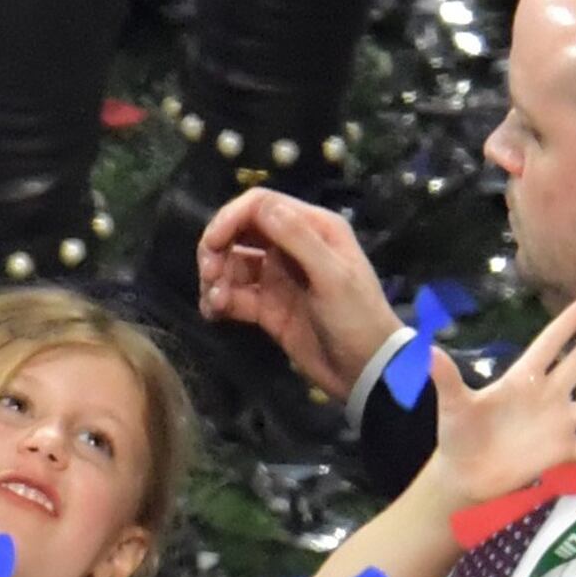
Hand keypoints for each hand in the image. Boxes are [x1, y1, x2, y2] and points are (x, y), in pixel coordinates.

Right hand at [194, 190, 402, 401]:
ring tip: (216, 302)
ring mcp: (278, 278)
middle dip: (217, 248)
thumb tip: (259, 204)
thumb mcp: (333, 275)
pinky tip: (214, 312)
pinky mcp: (267, 308)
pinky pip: (234, 295)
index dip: (230, 218)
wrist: (366, 371)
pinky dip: (219, 300)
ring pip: (232, 264)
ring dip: (215, 278)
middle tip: (209, 275)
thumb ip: (297, 238)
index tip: (212, 244)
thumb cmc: (358, 318)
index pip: (261, 205)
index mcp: (313, 228)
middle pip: (240, 231)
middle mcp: (292, 246)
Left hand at [431, 299, 575, 509]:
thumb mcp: (453, 405)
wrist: (465, 475)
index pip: (549, 345)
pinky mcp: (561, 453)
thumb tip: (428, 351)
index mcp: (523, 380)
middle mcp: (547, 397)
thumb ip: (447, 379)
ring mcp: (558, 425)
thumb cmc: (459, 436)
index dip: (567, 325)